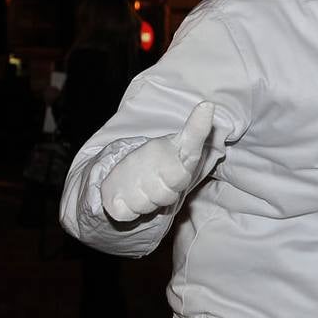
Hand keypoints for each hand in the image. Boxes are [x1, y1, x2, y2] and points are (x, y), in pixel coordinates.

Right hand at [101, 102, 214, 221]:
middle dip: (167, 194)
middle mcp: (139, 160)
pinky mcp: (109, 195)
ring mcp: (122, 177)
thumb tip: (208, 104)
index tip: (179, 169)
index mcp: (160, 149)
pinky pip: (127, 213)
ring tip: (146, 188)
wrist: (128, 174)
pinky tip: (130, 196)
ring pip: (146, 206)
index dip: (180, 179)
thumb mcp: (186, 147)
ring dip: (150, 203)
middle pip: (166, 196)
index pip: (179, 174)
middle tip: (161, 182)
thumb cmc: (166, 162)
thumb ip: (196, 130)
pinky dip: (130, 211)